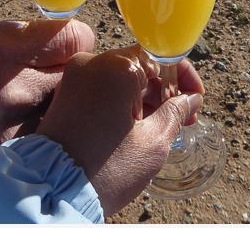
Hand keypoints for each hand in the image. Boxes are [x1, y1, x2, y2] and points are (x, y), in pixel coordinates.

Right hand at [0, 18, 95, 144]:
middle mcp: (8, 89)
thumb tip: (60, 40)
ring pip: (66, 115)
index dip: (76, 39)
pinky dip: (43, 137)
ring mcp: (7, 131)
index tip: (67, 44)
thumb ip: (18, 37)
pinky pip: (45, 144)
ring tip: (28, 107)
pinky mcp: (4, 162)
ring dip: (58, 109)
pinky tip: (19, 131)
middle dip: (72, 75)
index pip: (74, 39)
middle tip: (49, 77)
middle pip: (77, 79)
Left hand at [37, 45, 203, 215]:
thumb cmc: (106, 169)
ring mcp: (75, 78)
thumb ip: (176, 113)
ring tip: (166, 126)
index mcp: (117, 68)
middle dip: (165, 90)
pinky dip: (123, 101)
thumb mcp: (153, 142)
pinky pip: (102, 88)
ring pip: (121, 78)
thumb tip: (190, 99)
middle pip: (140, 66)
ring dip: (146, 97)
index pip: (160, 57)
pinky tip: (140, 124)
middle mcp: (92, 63)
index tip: (196, 97)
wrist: (53, 191)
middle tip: (185, 117)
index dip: (183, 76)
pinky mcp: (66, 94)